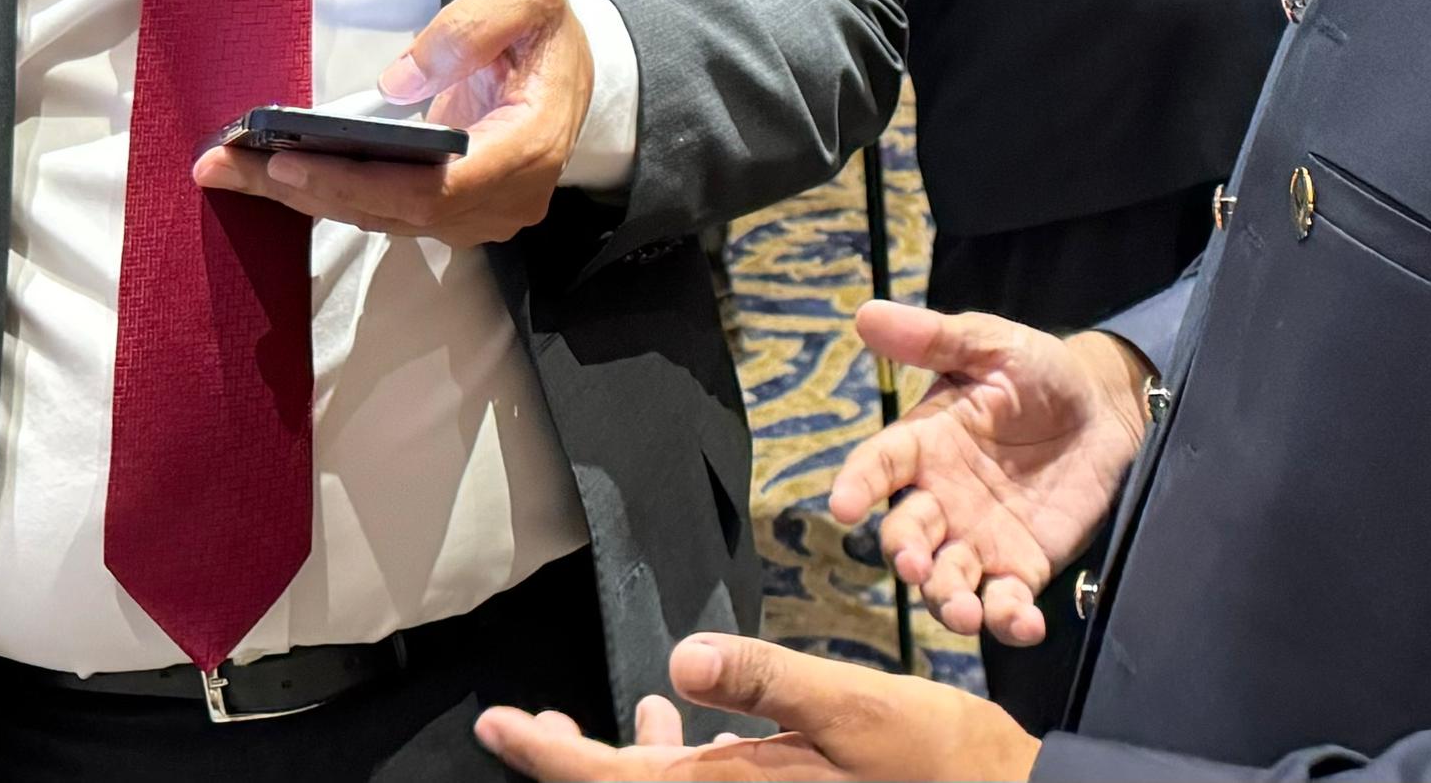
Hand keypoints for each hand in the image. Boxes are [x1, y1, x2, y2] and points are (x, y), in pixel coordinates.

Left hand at [192, 0, 583, 244]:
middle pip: (397, 212)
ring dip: (306, 196)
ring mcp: (481, 215)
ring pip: (384, 220)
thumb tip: (398, 82)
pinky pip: (387, 213)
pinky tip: (273, 173)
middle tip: (228, 166)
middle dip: (308, 189)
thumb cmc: (546, 29)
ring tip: (231, 169)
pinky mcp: (456, 215)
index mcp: (529, 146)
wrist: (572, 68)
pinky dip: (330, 193)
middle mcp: (505, 199)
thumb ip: (470, 27)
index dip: (359, 180)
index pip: (436, 188)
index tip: (289, 159)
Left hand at [476, 634, 1038, 780]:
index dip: (547, 754)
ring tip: (576, 726)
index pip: (615, 778)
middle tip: (520, 725)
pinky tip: (678, 720)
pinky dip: (676, 754)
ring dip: (617, 758)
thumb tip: (680, 659)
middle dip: (568, 759)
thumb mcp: (853, 707)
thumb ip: (765, 681)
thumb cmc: (935, 762)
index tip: (496, 725)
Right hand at [826, 305, 1149, 647]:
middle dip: (906, 556)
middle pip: (907, 536)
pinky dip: (1009, 621)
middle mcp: (941, 499)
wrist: (1107, 408)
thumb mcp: (992, 344)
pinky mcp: (1022, 567)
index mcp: (925, 443)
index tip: (841, 505)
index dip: (858, 484)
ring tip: (964, 612)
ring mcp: (979, 538)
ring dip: (948, 602)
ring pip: (947, 581)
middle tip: (915, 565)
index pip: (880, 465)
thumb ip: (935, 337)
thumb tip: (866, 312)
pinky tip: (1023, 624)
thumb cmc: (1039, 371)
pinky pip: (1006, 603)